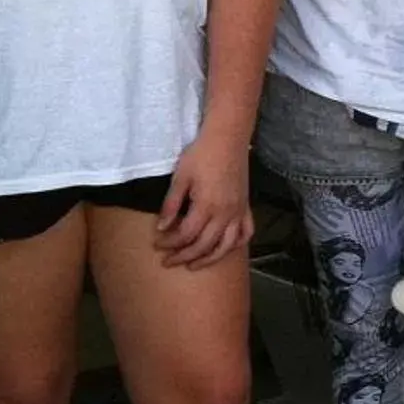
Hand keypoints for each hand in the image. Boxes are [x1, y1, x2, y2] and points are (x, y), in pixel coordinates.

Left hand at [155, 124, 252, 269]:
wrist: (227, 138)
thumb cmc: (201, 154)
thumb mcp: (180, 177)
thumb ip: (171, 205)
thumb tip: (161, 227)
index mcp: (207, 206)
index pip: (186, 234)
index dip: (170, 243)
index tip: (157, 244)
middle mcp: (225, 213)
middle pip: (204, 245)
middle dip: (184, 256)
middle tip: (168, 261)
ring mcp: (238, 212)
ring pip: (226, 245)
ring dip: (209, 258)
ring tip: (194, 265)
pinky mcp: (246, 207)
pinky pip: (245, 233)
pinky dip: (236, 245)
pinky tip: (225, 248)